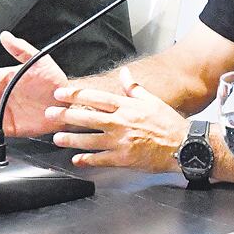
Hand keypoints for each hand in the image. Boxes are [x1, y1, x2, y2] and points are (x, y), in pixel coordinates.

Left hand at [47, 66, 186, 172]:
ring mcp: (121, 142)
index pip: (96, 98)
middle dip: (66, 115)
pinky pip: (101, 159)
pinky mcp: (124, 159)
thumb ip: (134, 88)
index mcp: (127, 107)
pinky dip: (87, 159)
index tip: (61, 94)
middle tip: (50, 114)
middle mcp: (121, 123)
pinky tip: (76, 159)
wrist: (183, 145)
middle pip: (88, 118)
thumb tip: (124, 73)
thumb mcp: (151, 100)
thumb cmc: (168, 123)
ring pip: (90, 140)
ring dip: (71, 139)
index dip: (76, 95)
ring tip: (57, 138)